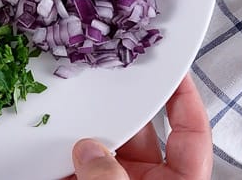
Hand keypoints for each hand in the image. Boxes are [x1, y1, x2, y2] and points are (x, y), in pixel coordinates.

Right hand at [67, 73, 211, 179]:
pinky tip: (49, 134)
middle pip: (139, 132)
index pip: (192, 134)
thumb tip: (88, 150)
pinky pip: (72, 161)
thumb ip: (112, 177)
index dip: (186, 99)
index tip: (173, 71)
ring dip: (85, 129)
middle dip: (120, 107)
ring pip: (102, 145)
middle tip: (107, 80)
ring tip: (70, 112)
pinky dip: (60, 148)